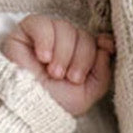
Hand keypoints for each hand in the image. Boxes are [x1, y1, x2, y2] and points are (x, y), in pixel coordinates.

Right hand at [0, 15, 114, 117]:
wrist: (28, 109)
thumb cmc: (56, 104)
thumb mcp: (88, 93)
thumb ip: (103, 72)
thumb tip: (106, 46)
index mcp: (79, 57)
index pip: (96, 40)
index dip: (103, 42)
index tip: (106, 48)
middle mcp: (63, 45)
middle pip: (83, 34)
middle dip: (81, 57)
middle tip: (70, 77)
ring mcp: (45, 37)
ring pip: (65, 27)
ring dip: (63, 52)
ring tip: (54, 72)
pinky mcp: (25, 32)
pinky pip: (41, 23)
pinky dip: (45, 40)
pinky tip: (42, 57)